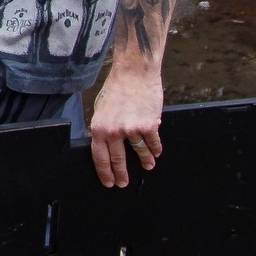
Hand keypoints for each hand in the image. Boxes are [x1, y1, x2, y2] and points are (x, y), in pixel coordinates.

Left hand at [88, 61, 163, 187]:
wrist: (134, 73)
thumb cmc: (117, 88)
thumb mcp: (101, 109)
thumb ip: (104, 128)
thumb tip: (106, 146)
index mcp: (99, 127)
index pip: (100, 157)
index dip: (105, 172)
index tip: (109, 182)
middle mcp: (114, 131)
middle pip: (118, 160)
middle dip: (122, 174)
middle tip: (124, 183)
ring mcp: (132, 130)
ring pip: (139, 152)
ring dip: (144, 161)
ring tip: (147, 166)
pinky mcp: (149, 126)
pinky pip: (153, 143)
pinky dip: (155, 149)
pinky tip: (156, 152)